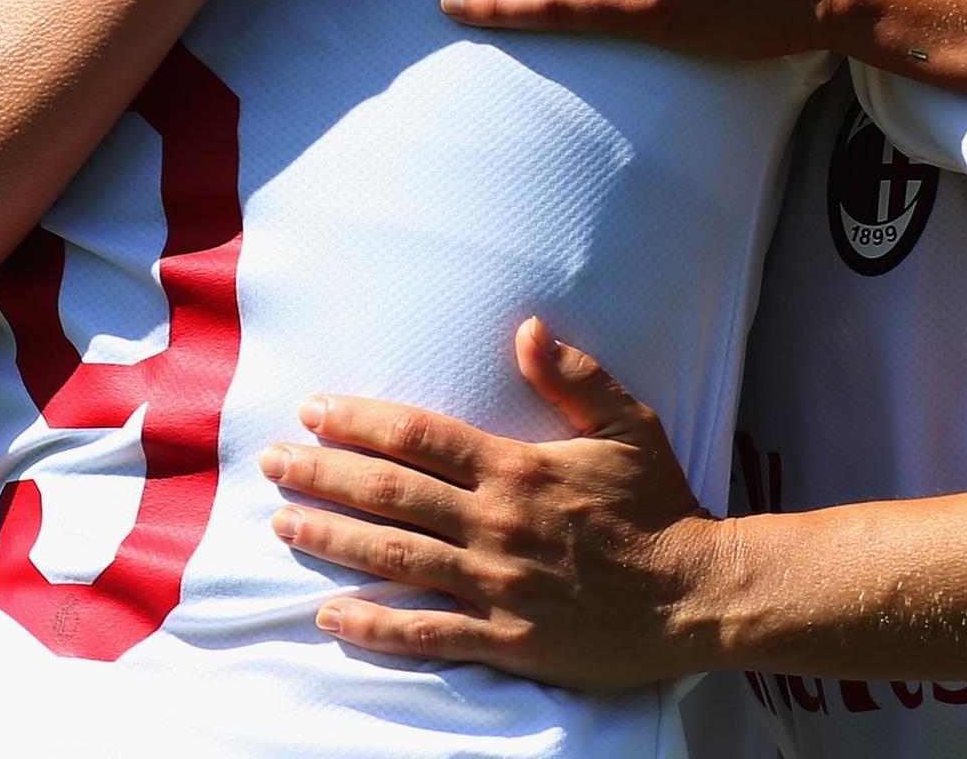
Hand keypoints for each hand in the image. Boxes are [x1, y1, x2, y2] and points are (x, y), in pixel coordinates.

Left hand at [267, 319, 729, 687]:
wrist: (694, 594)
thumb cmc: (661, 505)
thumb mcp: (628, 424)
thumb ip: (574, 377)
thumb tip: (525, 328)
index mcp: (518, 469)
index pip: (420, 437)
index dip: (359, 421)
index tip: (313, 409)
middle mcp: (496, 525)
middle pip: (389, 493)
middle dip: (323, 474)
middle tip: (272, 463)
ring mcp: (495, 585)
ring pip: (394, 558)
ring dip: (331, 539)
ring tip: (282, 525)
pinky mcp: (504, 639)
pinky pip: (424, 631)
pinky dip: (372, 625)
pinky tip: (328, 615)